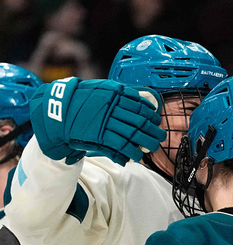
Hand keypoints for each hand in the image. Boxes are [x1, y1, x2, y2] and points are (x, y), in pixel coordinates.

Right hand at [30, 77, 164, 164]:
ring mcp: (106, 121)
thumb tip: (144, 100)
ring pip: (134, 134)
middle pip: (141, 120)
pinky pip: (122, 145)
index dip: (151, 115)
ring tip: (153, 146)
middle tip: (160, 136)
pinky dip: (133, 152)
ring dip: (147, 142)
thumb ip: (121, 94)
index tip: (156, 120)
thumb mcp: (102, 89)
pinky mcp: (100, 135)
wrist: (58, 111)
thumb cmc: (82, 101)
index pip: (140, 105)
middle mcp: (112, 106)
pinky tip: (138, 155)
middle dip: (154, 130)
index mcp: (114, 93)